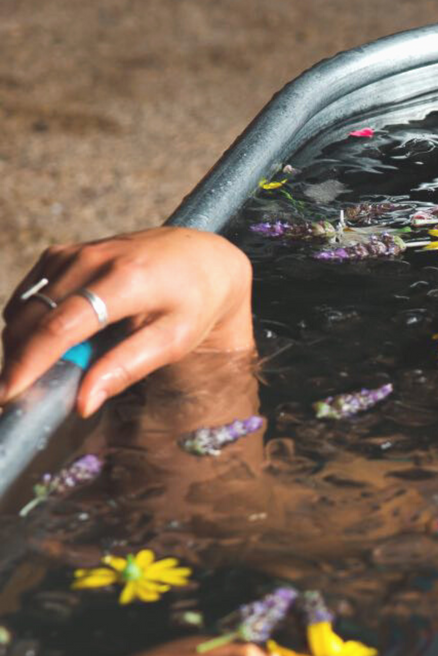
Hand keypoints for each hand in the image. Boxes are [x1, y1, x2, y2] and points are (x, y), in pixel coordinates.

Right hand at [1, 227, 253, 417]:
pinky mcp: (62, 254)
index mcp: (124, 281)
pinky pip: (30, 294)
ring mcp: (72, 253)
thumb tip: (83, 403)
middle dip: (17, 359)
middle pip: (33, 317)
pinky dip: (28, 323)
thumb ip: (127, 368)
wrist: (201, 258)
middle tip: (15, 397)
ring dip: (20, 343)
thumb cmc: (194, 303)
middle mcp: (91, 260)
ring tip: (32, 377)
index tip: (10, 393)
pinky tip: (44, 347)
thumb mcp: (175, 341)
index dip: (31, 362)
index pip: (61, 326)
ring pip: (24, 306)